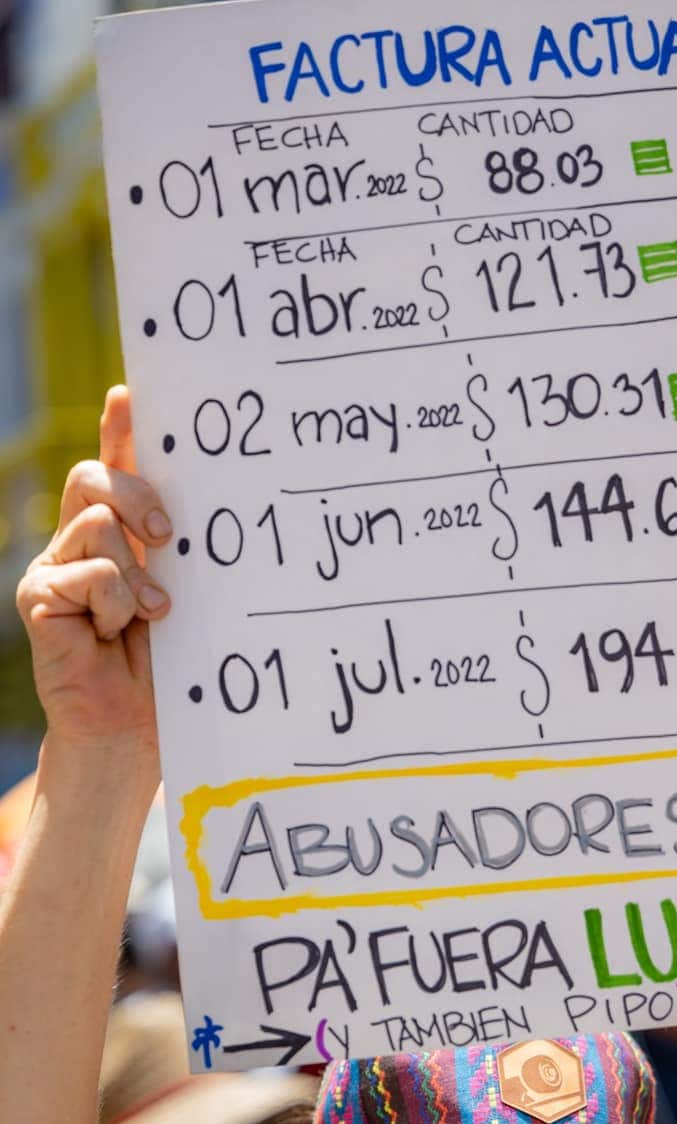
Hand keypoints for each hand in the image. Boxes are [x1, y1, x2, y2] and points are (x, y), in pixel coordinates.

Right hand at [16, 386, 172, 755]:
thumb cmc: (169, 669)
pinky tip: (116, 634)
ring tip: (150, 617)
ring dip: (136, 575)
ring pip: (97, 525)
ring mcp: (55, 567)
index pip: (115, 468)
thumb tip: (191, 514)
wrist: (135, 729)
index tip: (131, 395)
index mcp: (120, 537)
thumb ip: (179, 552)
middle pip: (94, 478)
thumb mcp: (186, 597)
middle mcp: (80, 543)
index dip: (120, 430)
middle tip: (171, 540)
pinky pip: (88, 572)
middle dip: (137, 495)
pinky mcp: (39, 595)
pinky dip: (115, 604)